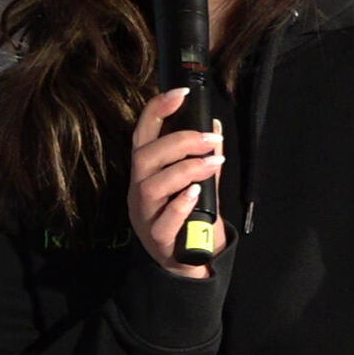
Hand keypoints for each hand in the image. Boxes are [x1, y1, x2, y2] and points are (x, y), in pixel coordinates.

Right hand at [128, 88, 227, 277]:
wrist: (188, 262)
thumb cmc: (189, 218)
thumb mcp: (198, 185)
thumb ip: (203, 160)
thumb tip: (213, 126)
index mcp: (147, 171)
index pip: (143, 133)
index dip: (158, 109)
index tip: (181, 92)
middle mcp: (139, 188)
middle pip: (146, 156)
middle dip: (180, 141)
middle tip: (212, 139)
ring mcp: (145, 213)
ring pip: (153, 184)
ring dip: (186, 169)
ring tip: (213, 162)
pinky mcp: (157, 238)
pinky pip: (164, 219)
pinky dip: (180, 204)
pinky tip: (196, 194)